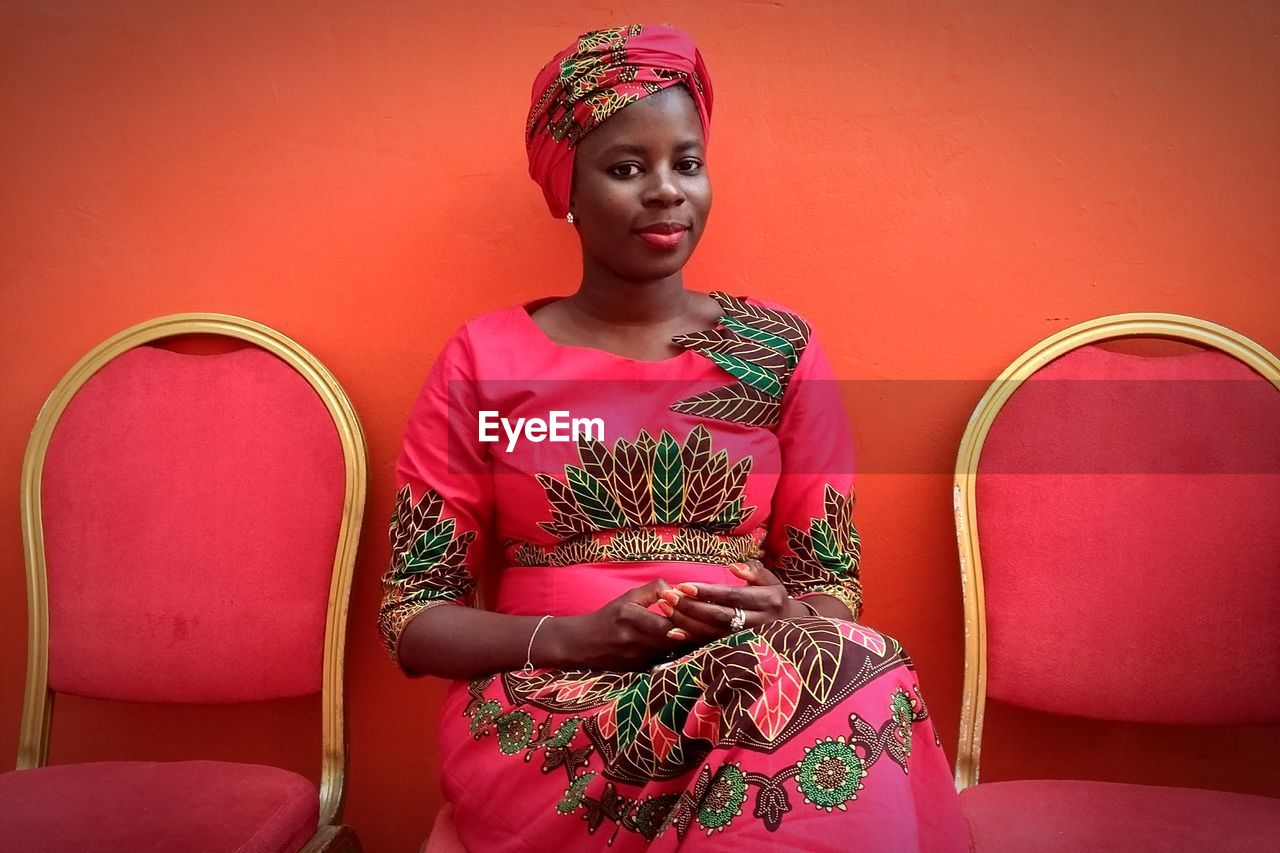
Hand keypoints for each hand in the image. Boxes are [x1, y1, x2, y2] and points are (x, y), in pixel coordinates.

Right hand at [548, 579, 686, 670]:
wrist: (582, 644)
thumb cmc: (610, 617)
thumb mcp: (628, 597)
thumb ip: (654, 589)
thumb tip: (679, 590)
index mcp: (628, 616)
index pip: (664, 624)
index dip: (683, 621)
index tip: (696, 615)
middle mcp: (630, 638)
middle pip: (670, 640)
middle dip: (689, 634)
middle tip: (705, 627)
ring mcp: (633, 657)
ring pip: (669, 652)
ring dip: (684, 645)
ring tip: (698, 635)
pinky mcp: (637, 670)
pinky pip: (662, 662)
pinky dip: (674, 654)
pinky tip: (683, 647)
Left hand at [657, 559, 804, 642]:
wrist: (789, 626)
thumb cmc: (773, 597)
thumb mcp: (770, 580)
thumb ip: (753, 571)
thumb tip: (733, 567)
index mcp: (768, 602)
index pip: (732, 596)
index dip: (707, 592)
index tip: (683, 585)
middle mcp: (759, 623)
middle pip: (719, 616)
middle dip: (691, 607)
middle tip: (668, 596)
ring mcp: (747, 639)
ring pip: (713, 632)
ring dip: (686, 621)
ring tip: (665, 607)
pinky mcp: (737, 649)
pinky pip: (711, 644)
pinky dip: (690, 638)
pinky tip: (672, 630)